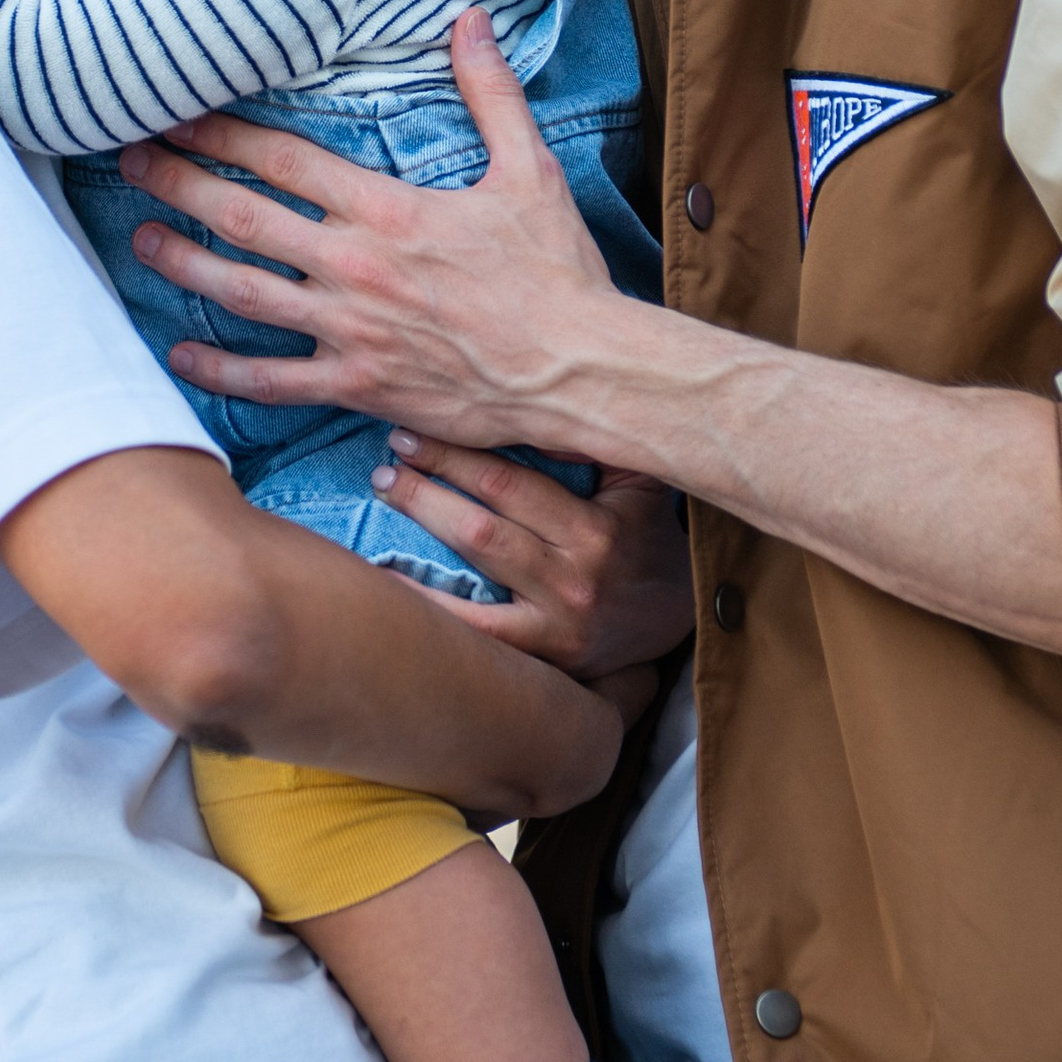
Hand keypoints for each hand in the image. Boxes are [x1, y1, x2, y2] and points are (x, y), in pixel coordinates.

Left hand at [117, 8, 629, 451]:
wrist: (579, 371)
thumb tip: (470, 18)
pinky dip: (222, 371)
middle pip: (244, 218)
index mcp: (386, 210)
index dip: (220, 133)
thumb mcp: (529, 170)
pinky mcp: (357, 385)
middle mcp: (353, 267)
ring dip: (185, 265)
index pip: (282, 159)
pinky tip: (182, 356)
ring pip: (243, 294)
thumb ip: (490, 92)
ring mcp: (348, 330)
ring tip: (142, 242)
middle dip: (179, 185)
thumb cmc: (557, 273)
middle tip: (129, 161)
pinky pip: (274, 381)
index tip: (175, 113)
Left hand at [377, 437, 692, 681]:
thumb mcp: (637, 483)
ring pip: (474, 575)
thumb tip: (532, 403)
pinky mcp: (545, 658)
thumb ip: (592, 444)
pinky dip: (430, 609)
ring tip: (383, 511)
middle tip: (384, 468)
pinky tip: (389, 587)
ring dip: (420, 540)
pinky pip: (478, 634)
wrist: (679, 618)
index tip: (409, 434)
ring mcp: (556, 623)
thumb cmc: (645, 536)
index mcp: (595, 529)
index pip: (509, 485)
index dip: (453, 456)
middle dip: (424, 492)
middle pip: (480, 527)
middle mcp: (574, 577)